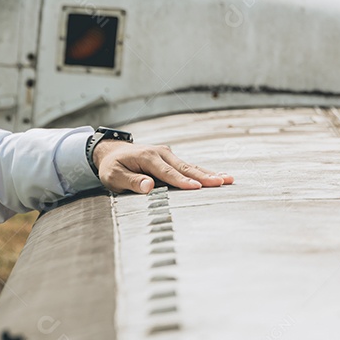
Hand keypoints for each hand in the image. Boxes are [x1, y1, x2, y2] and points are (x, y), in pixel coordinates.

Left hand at [94, 140, 233, 193]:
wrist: (110, 152)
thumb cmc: (112, 167)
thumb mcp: (114, 176)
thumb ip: (131, 181)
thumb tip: (149, 187)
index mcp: (147, 157)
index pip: (168, 173)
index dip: (182, 181)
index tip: (197, 187)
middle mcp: (161, 153)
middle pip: (184, 168)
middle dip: (204, 176)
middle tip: (223, 182)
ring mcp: (167, 155)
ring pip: (190, 166)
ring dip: (209, 173)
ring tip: (228, 179)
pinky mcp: (170, 159)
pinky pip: (188, 167)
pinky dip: (203, 172)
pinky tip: (218, 177)